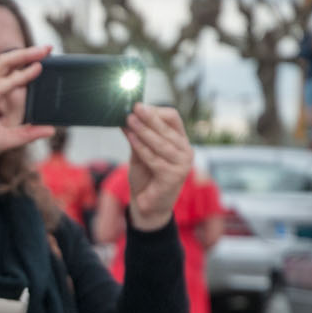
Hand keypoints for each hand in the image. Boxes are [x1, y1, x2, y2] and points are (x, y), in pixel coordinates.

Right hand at [0, 45, 54, 180]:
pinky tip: (35, 70)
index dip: (24, 63)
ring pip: (3, 64)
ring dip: (24, 55)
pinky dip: (20, 76)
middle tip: (48, 49)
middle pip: (6, 62)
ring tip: (43, 52)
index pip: (7, 72)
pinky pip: (4, 84)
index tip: (43, 60)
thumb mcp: (8, 138)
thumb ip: (28, 132)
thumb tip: (50, 130)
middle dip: (27, 53)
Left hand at [122, 103, 193, 231]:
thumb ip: (136, 137)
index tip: (138, 106)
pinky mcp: (174, 176)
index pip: (173, 118)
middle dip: (149, 118)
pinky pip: (155, 158)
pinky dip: (141, 147)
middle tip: (134, 108)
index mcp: (179, 141)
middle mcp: (185, 151)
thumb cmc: (145, 178)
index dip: (156, 111)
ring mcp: (182, 164)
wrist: (146, 206)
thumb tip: (126, 117)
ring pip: (161, 143)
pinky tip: (130, 138)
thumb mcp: (139, 154)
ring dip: (143, 130)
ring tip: (129, 120)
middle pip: (167, 128)